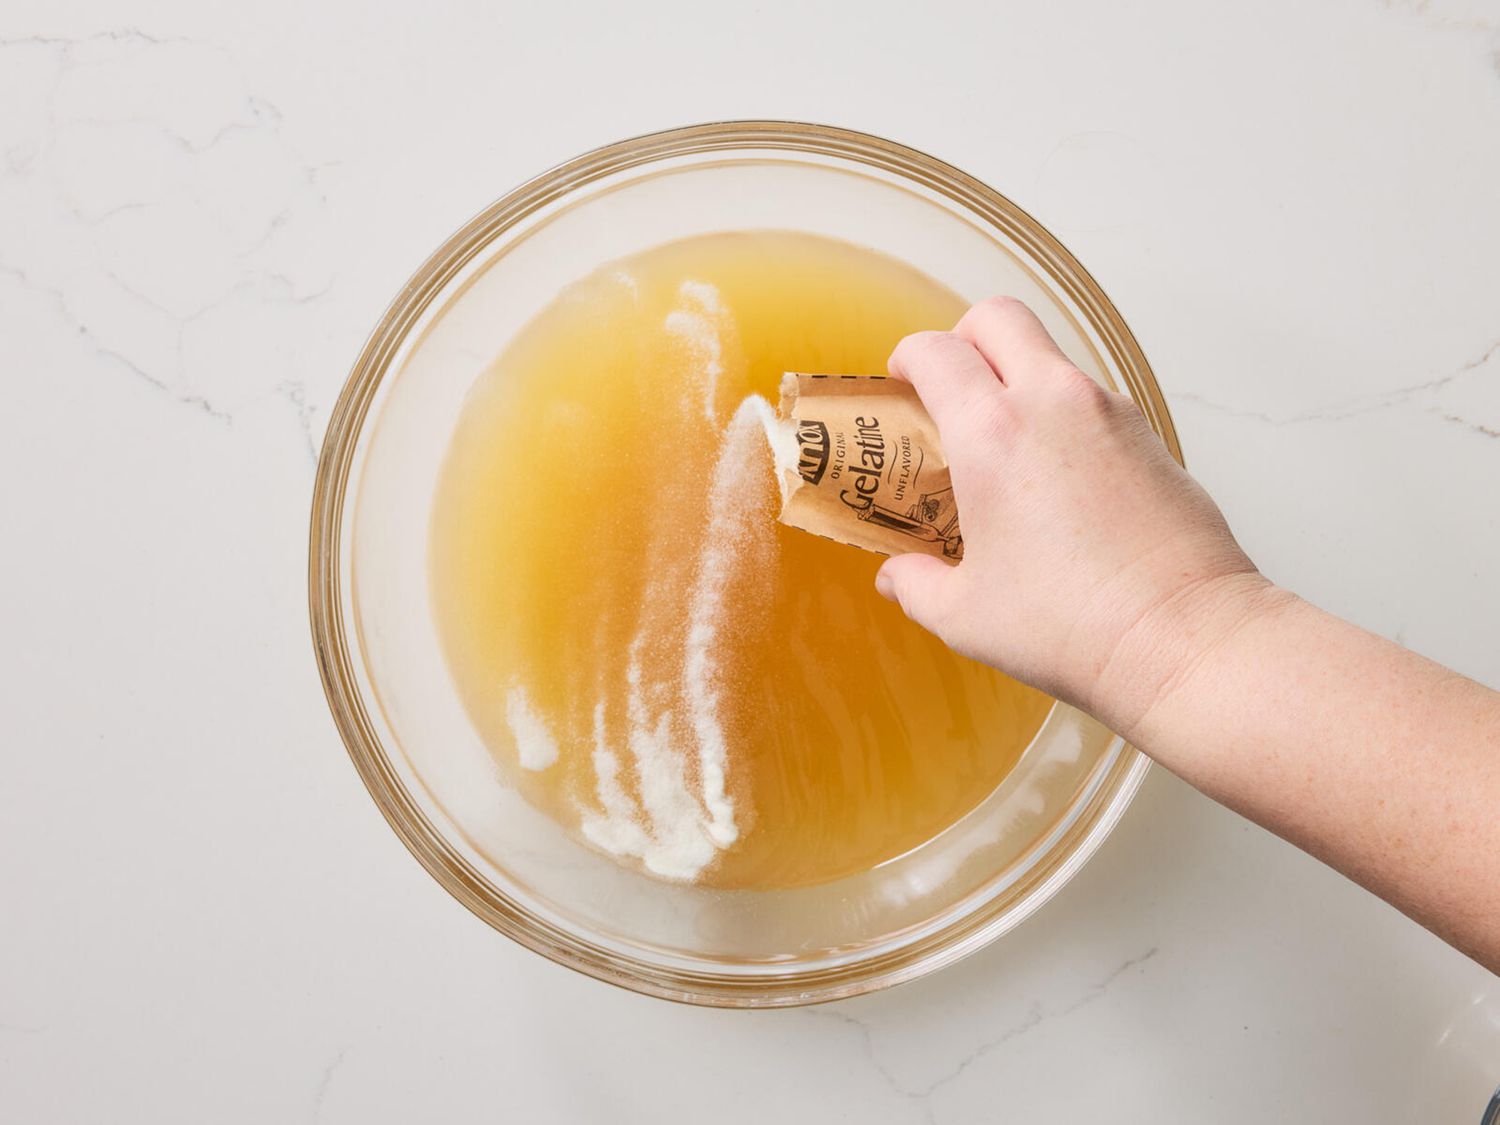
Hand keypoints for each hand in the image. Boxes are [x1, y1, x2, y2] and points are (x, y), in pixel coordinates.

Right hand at [877, 297, 1278, 734]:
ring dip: (1020, 380)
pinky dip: (1065, 417)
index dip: (907, 360)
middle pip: (1000, 318)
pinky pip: (1094, 401)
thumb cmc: (1073, 627)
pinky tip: (1059, 481)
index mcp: (992, 433)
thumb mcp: (966, 617)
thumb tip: (899, 576)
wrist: (1183, 638)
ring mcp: (1111, 413)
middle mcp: (1053, 402)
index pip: (936, 351)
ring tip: (1006, 447)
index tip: (900, 386)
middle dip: (965, 338)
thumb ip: (917, 586)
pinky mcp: (1152, 438)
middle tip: (950, 389)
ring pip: (1052, 358)